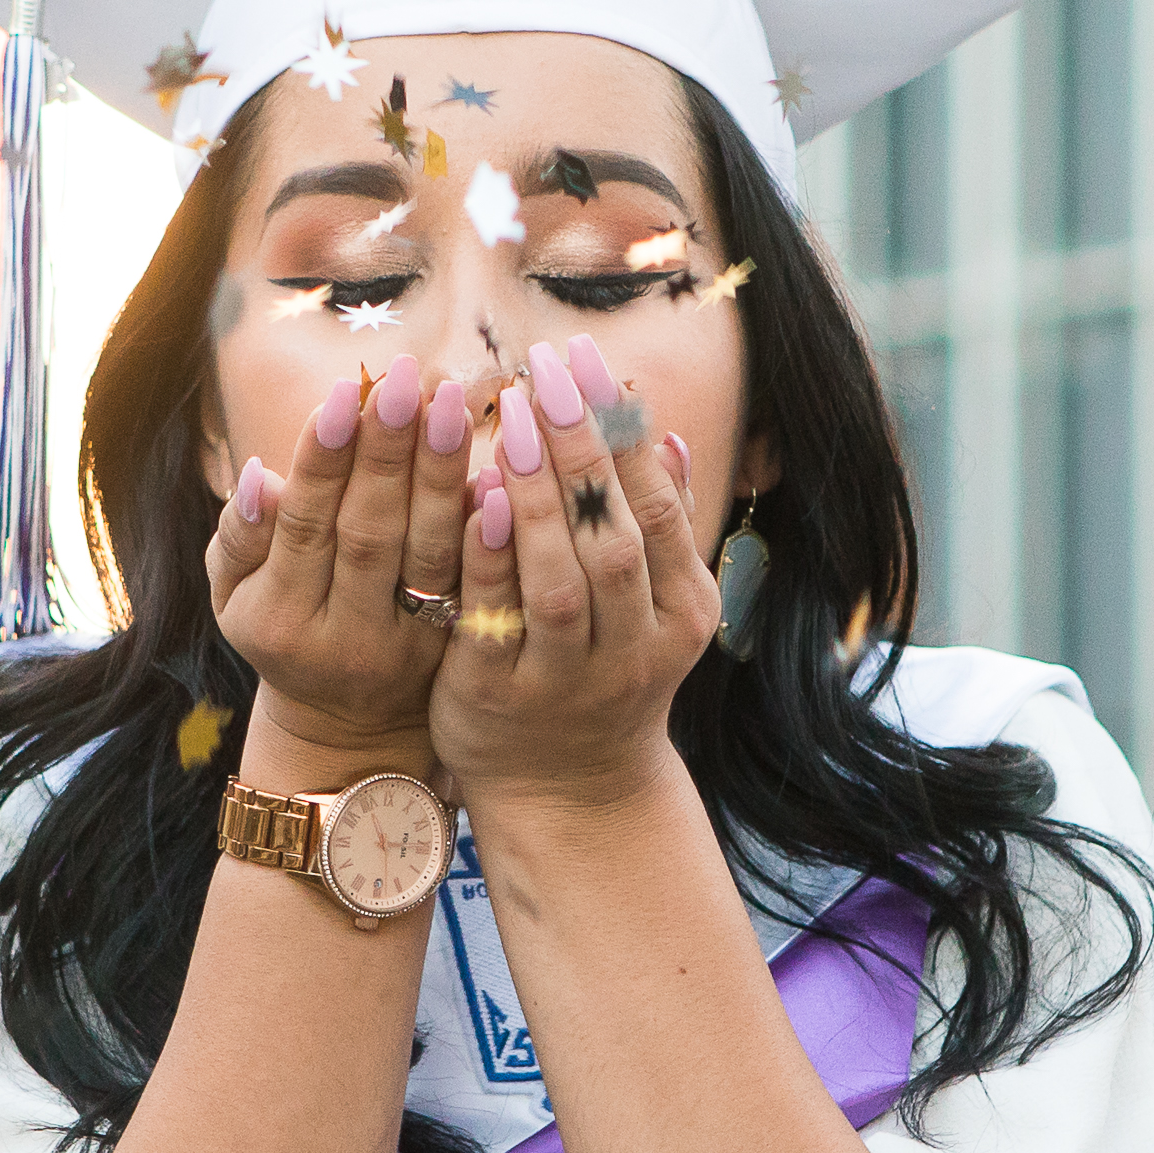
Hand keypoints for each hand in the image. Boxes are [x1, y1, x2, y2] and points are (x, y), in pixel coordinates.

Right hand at [201, 355, 478, 768]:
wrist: (343, 727)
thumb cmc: (280, 631)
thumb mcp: (234, 597)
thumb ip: (240, 537)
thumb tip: (259, 475)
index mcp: (277, 616)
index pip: (304, 524)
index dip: (323, 460)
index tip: (345, 391)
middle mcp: (341, 635)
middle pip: (369, 533)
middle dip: (389, 452)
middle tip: (409, 378)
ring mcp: (402, 647)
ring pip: (425, 554)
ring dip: (440, 475)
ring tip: (452, 402)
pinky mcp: (450, 651)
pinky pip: (469, 584)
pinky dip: (482, 529)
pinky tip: (496, 476)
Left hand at [432, 332, 714, 809]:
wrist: (570, 794)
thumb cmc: (605, 672)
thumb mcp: (652, 607)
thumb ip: (657, 524)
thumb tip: (666, 434)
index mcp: (681, 612)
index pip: (656, 507)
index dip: (621, 431)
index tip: (585, 358)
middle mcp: (634, 648)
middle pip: (613, 539)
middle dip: (581, 451)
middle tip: (544, 371)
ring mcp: (568, 679)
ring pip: (560, 582)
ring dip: (537, 498)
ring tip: (505, 419)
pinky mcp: (501, 699)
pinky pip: (496, 620)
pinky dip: (489, 560)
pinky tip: (472, 498)